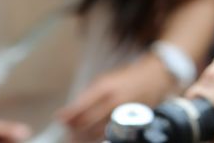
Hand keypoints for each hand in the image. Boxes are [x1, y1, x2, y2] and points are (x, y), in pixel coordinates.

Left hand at [56, 54, 175, 141]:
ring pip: (96, 133)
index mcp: (105, 88)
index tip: (59, 118)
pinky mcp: (130, 122)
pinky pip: (109, 135)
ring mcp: (122, 113)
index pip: (80, 107)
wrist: (154, 78)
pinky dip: (97, 138)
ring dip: (83, 136)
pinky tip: (91, 137)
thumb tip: (67, 114)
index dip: (67, 115)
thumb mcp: (104, 80)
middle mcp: (114, 102)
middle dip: (73, 129)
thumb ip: (86, 97)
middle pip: (86, 123)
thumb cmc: (126, 78)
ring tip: (76, 136)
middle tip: (66, 130)